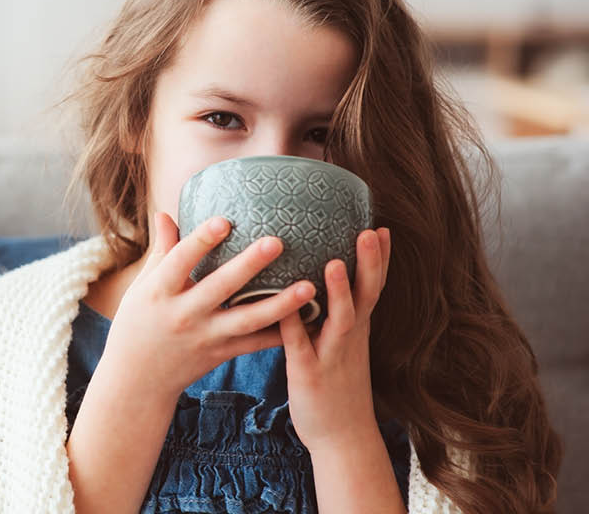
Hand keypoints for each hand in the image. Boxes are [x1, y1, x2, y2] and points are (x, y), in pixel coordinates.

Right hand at [99, 212, 317, 402]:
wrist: (138, 379)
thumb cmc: (137, 324)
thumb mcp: (142, 287)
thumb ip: (161, 251)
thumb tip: (166, 213)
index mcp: (159, 292)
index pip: (181, 261)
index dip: (201, 241)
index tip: (224, 220)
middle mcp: (184, 314)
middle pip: (220, 287)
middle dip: (249, 265)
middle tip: (277, 242)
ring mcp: (205, 337)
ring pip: (247, 320)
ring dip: (280, 304)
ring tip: (308, 287)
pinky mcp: (221, 353)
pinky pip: (256, 343)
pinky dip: (282, 333)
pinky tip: (309, 320)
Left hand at [278, 227, 391, 451]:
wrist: (342, 438)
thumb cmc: (337, 386)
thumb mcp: (343, 345)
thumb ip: (335, 315)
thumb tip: (321, 281)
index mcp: (356, 329)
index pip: (373, 288)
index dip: (380, 260)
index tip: (381, 227)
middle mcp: (349, 338)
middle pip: (365, 296)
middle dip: (370, 264)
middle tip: (370, 231)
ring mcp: (331, 355)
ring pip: (340, 319)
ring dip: (340, 292)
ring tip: (336, 262)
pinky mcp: (308, 373)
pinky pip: (299, 345)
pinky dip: (293, 325)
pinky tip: (284, 306)